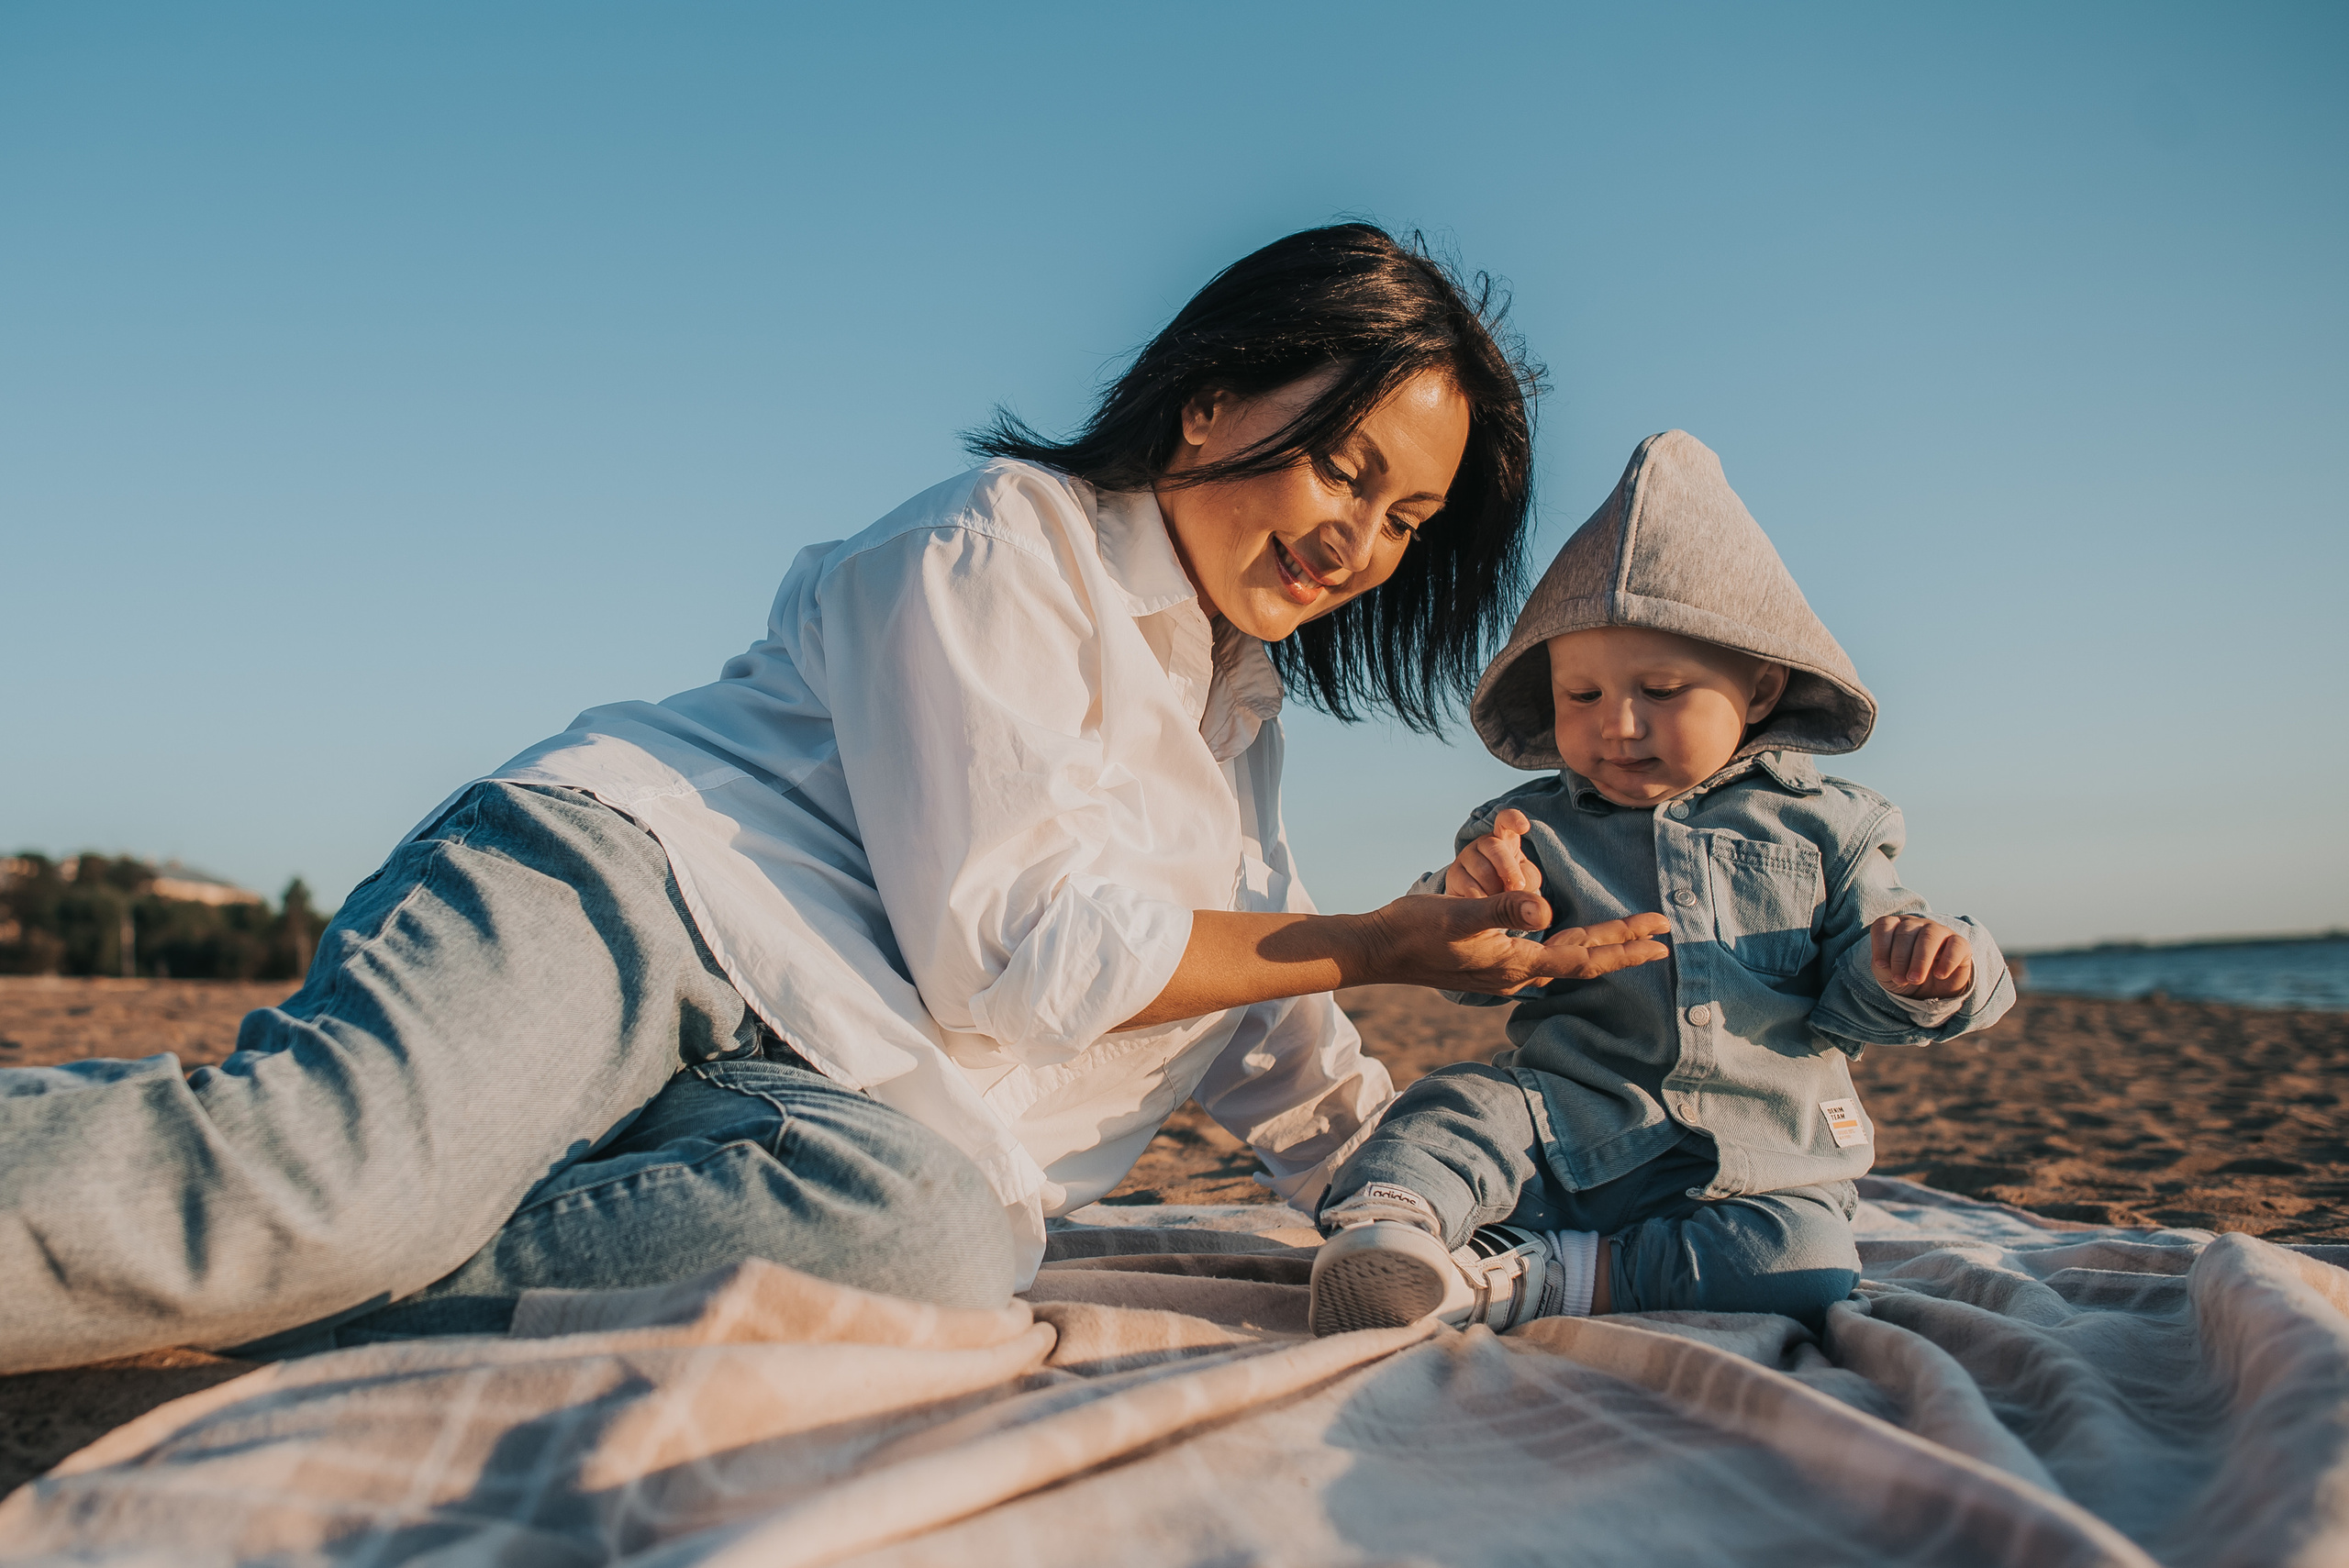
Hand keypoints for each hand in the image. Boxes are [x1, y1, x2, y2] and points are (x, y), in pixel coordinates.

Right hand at [1359, 890, 1670, 996]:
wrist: (1377, 949)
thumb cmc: (1415, 930)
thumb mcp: (1459, 914)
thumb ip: (1502, 908)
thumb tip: (1544, 908)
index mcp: (1517, 964)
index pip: (1584, 956)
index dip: (1624, 946)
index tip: (1660, 938)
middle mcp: (1517, 972)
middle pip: (1584, 958)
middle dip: (1624, 946)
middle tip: (1662, 934)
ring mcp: (1505, 969)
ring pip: (1567, 957)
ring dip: (1600, 946)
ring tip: (1631, 936)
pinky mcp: (1493, 961)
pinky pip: (1546, 955)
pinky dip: (1571, 945)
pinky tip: (1573, 937)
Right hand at [1444, 808, 1543, 897]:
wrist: (1483, 900)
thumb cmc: (1509, 883)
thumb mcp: (1526, 880)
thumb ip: (1528, 878)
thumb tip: (1519, 884)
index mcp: (1503, 838)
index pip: (1505, 820)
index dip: (1513, 819)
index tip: (1523, 827)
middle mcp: (1482, 843)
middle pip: (1494, 848)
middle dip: (1508, 870)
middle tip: (1516, 888)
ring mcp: (1465, 857)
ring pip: (1483, 870)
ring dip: (1496, 889)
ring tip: (1499, 899)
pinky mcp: (1453, 874)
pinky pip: (1470, 888)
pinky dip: (1483, 900)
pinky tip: (1486, 904)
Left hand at [1870, 915, 1973, 999]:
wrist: (1931, 992)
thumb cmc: (1905, 976)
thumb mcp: (1888, 975)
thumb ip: (1883, 967)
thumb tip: (1884, 964)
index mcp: (1896, 927)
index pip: (1884, 925)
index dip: (1880, 944)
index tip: (1881, 965)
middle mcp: (1917, 925)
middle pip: (1906, 932)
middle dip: (1900, 958)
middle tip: (1900, 979)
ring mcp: (1940, 931)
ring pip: (1930, 936)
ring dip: (1920, 960)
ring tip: (1915, 979)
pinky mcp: (1960, 944)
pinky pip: (1955, 946)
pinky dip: (1947, 961)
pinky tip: (1939, 975)